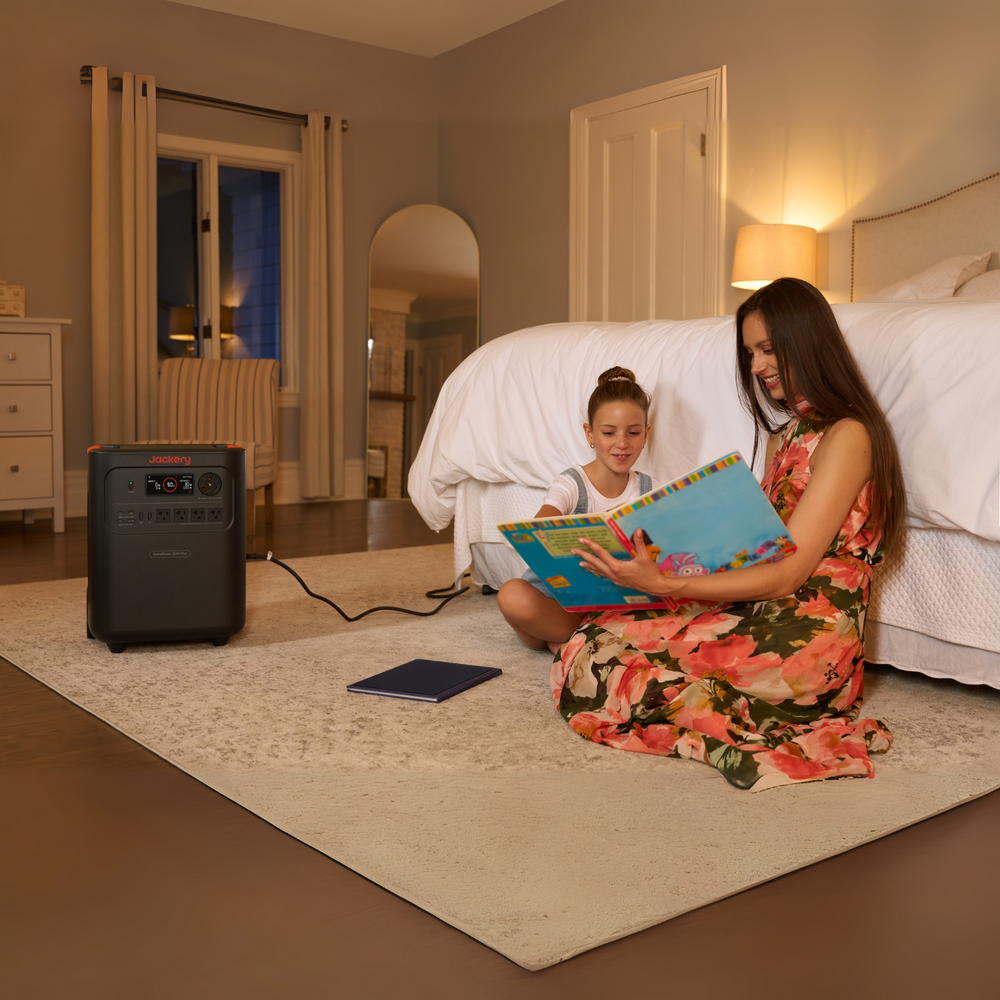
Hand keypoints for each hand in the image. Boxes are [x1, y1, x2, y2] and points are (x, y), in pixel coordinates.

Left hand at [571, 529, 685, 597]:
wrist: (655, 587)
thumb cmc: (650, 572)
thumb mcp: (645, 556)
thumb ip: (639, 543)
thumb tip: (638, 530)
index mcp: (617, 567)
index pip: (601, 553)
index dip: (591, 545)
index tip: (582, 540)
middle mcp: (613, 573)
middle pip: (595, 563)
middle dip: (584, 556)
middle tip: (573, 550)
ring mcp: (615, 579)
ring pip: (599, 571)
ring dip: (589, 565)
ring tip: (580, 562)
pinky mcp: (619, 582)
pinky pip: (605, 575)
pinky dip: (598, 571)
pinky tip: (595, 571)